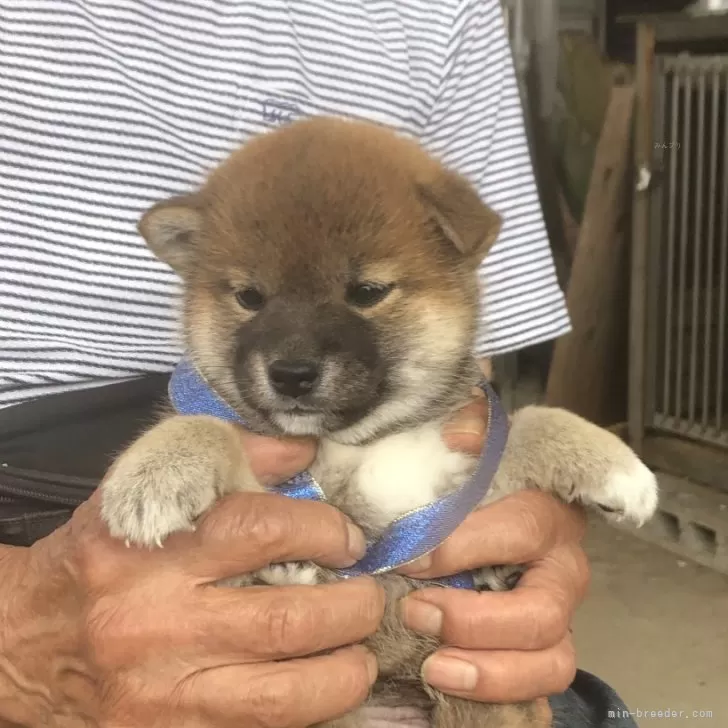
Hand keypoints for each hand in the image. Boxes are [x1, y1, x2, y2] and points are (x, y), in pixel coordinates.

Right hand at [0, 431, 383, 727]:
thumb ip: (226, 456)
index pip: (259, 532)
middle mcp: (154, 624)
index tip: (348, 538)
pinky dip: (309, 712)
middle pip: (285, 620)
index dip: (323, 531)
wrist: (26, 640)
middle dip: (352, 606)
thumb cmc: (98, 556)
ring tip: (360, 648)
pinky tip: (322, 684)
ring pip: (283, 695)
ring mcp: (160, 694)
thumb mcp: (142, 489)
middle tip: (368, 593)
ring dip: (346, 670)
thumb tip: (304, 451)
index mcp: (150, 550)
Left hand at [399, 397, 588, 705]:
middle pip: (540, 613)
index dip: (462, 547)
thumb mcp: (481, 444)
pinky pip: (539, 687)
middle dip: (473, 622)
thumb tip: (454, 433)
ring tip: (432, 667)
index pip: (518, 531)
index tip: (408, 556)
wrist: (506, 508)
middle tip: (414, 612)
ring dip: (489, 672)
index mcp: (547, 515)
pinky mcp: (544, 649)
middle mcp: (562, 571)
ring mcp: (559, 616)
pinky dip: (500, 695)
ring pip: (550, 662)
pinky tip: (453, 686)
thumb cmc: (487, 481)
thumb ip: (471, 428)